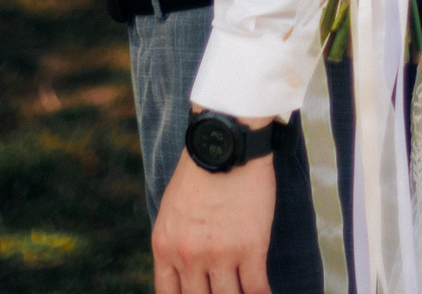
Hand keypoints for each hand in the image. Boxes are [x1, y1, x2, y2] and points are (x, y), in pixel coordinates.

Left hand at [150, 147, 276, 293]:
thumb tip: (184, 268)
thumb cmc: (200, 171)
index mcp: (165, 247)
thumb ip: (175, 242)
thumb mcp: (172, 211)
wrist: (226, 143)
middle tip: (224, 292)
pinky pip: (256, 288)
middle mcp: (189, 256)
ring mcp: (220, 255)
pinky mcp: (251, 248)